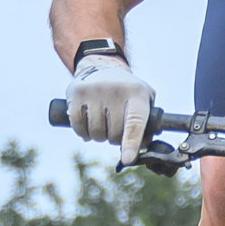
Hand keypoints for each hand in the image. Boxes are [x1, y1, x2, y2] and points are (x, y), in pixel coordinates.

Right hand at [68, 48, 158, 163]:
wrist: (103, 66)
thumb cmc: (128, 92)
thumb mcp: (144, 100)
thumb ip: (148, 125)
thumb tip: (139, 150)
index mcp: (137, 93)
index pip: (134, 123)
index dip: (131, 143)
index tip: (128, 159)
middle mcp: (116, 90)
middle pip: (114, 133)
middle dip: (115, 139)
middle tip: (115, 129)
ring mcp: (95, 90)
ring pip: (96, 133)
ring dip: (99, 137)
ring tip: (103, 125)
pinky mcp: (76, 92)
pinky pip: (77, 126)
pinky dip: (83, 133)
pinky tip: (88, 127)